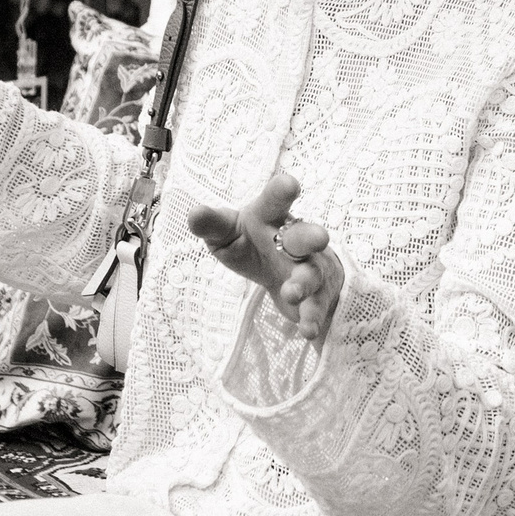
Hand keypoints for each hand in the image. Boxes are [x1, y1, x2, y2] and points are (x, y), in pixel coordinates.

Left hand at [188, 169, 343, 340]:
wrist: (284, 273)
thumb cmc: (253, 245)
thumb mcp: (228, 234)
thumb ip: (213, 225)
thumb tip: (194, 214)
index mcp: (271, 217)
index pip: (275, 201)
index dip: (282, 191)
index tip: (289, 184)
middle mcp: (295, 239)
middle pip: (305, 235)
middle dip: (311, 236)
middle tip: (319, 238)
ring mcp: (309, 267)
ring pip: (312, 273)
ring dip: (303, 283)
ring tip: (292, 293)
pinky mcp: (316, 295)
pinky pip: (316, 306)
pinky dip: (312, 318)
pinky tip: (307, 331)